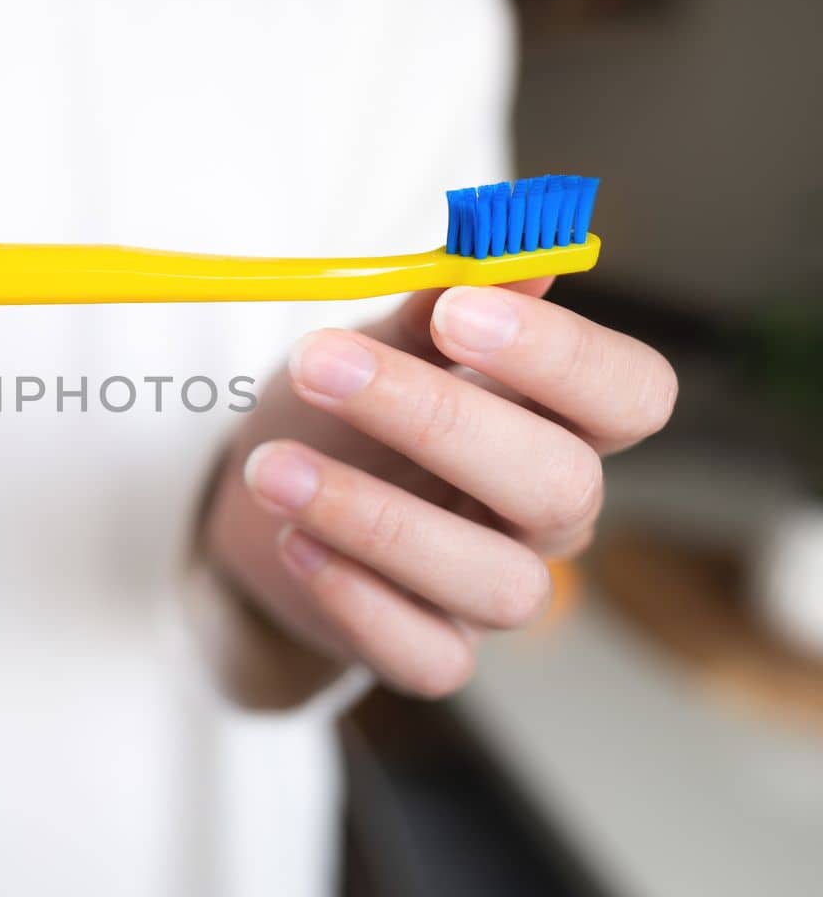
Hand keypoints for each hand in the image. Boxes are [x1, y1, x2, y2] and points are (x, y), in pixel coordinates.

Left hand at [204, 278, 675, 697]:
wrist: (266, 504)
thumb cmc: (342, 413)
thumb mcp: (379, 345)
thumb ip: (438, 302)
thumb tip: (510, 236)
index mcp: (558, 422)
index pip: (631, 395)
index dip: (562, 355)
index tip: (459, 309)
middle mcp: (544, 514)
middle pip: (561, 486)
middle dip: (441, 421)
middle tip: (322, 363)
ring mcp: (492, 591)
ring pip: (499, 585)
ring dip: (375, 520)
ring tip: (273, 468)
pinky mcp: (434, 652)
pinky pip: (430, 660)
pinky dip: (359, 603)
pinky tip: (294, 546)